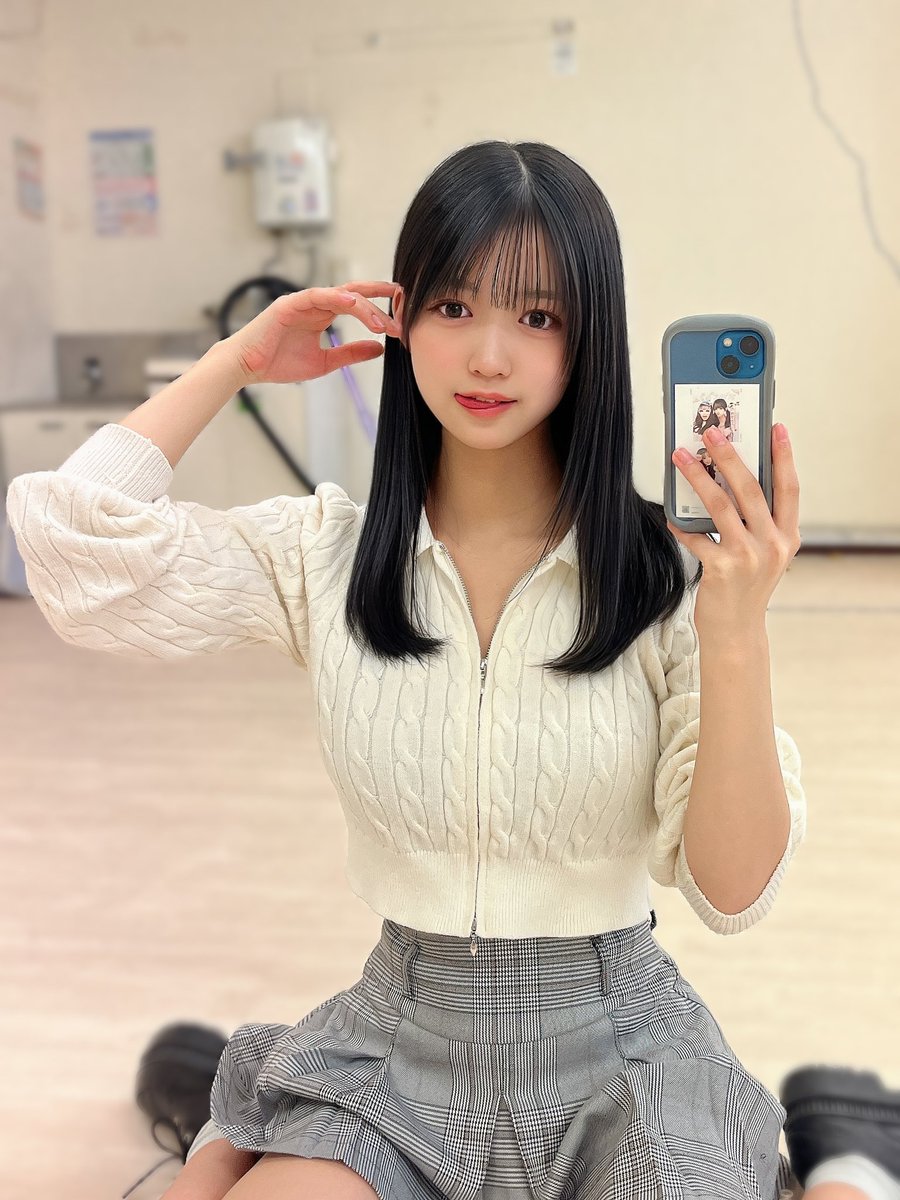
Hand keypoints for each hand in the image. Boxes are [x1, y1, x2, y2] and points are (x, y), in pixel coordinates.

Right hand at [226, 281, 402, 386]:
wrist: (247, 368)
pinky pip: (317, 295)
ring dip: (364, 307)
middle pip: (354, 294)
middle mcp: (316, 303)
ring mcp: (303, 301)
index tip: (402, 314)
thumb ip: (351, 353)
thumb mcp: (325, 362)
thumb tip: (380, 349)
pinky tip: (354, 304)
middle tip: (403, 311)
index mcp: (323, 313)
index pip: (357, 303)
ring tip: (383, 323)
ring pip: (341, 295)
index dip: (380, 304)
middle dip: (380, 298)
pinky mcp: (289, 303)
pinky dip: (337, 297)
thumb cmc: (279, 363)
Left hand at [666, 424, 800, 636]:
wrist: (737, 631)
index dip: (784, 456)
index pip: (789, 488)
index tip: (776, 428)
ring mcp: (748, 557)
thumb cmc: (746, 587)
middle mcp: (772, 544)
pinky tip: (669, 514)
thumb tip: (727, 480)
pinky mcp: (721, 570)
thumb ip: (756, 523)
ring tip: (680, 457)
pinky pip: (696, 537)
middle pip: (751, 489)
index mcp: (788, 536)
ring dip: (697, 477)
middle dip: (729, 456)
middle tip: (712, 431)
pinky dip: (680, 524)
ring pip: (720, 506)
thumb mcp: (764, 554)